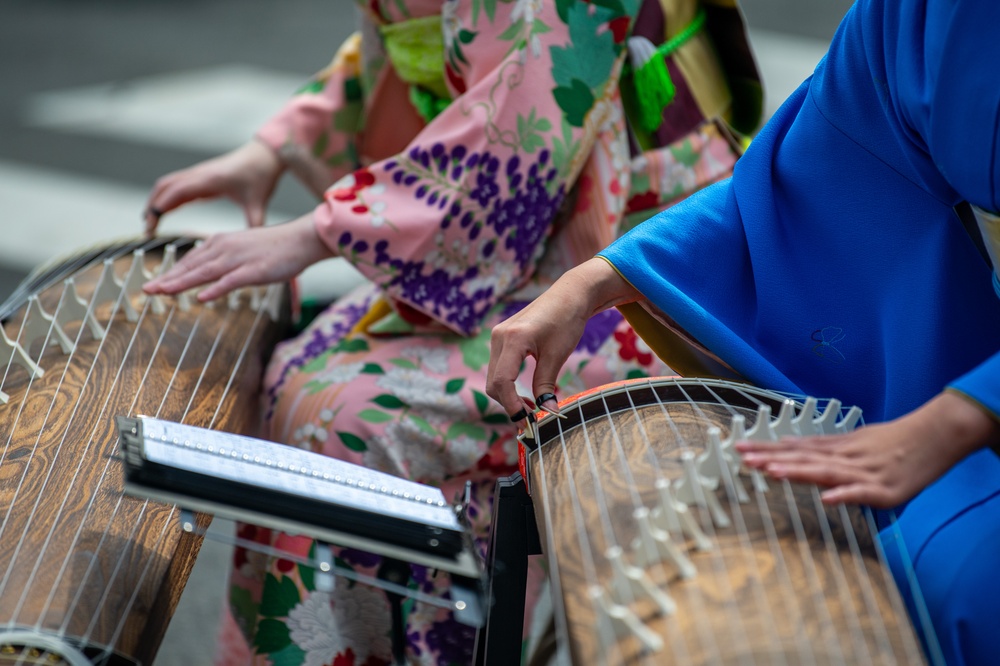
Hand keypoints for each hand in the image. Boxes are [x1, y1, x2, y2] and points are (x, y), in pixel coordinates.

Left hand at [143, 215, 333, 300]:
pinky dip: (214, 289)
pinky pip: (230, 281)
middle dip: (167, 279)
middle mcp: (224, 248)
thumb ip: (225, 264)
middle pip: (191, 267)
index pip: (190, 261)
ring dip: (181, 284)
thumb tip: (210, 279)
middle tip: (147, 290)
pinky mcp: (254, 270)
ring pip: (204, 273)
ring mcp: (238, 259)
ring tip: (162, 292)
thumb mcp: (244, 252)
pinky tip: (201, 297)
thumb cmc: (276, 247)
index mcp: (221, 243)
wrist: (301, 238)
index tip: (155, 283)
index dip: (171, 273)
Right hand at [144, 140, 283, 234]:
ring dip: (156, 200)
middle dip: (153, 206)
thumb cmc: (260, 176)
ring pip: (167, 185)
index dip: (161, 207)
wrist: (264, 156)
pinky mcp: (200, 176)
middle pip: (165, 187)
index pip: (176, 191)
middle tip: (148, 229)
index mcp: (210, 179)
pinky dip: (167, 198)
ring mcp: (198, 174)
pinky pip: (177, 186)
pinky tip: (165, 212)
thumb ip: (255, 223)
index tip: (151, 224)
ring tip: (152, 223)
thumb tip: (254, 245)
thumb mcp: (258, 203)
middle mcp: (199, 174)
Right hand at [486, 257, 639, 421]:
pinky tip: (524, 395)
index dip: (511, 406)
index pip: (502, 382)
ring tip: (530, 409)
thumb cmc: (566, 321)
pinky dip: (508, 385)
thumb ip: (546, 385)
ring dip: (508, 396)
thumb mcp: (557, 355)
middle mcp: (499, 336)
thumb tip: (545, 412)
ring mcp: (498, 336)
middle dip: (509, 404)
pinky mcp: (501, 338)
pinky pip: (498, 368)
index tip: (526, 422)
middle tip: (531, 420)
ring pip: (494, 377)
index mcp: (513, 339)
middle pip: (494, 383)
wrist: (569, 295)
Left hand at [736, 391, 999, 507]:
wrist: (936, 435)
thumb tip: (788, 446)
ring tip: (772, 472)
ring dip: (798, 472)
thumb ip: (822, 448)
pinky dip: (845, 495)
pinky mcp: (885, 491)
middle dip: (772, 458)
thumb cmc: (893, 441)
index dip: (767, 448)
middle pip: (804, 457)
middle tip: (743, 458)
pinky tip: (827, 499)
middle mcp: (845, 458)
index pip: (795, 448)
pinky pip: (862, 494)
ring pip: (826, 472)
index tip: (739, 448)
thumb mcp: (853, 440)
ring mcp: (864, 474)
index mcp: (837, 448)